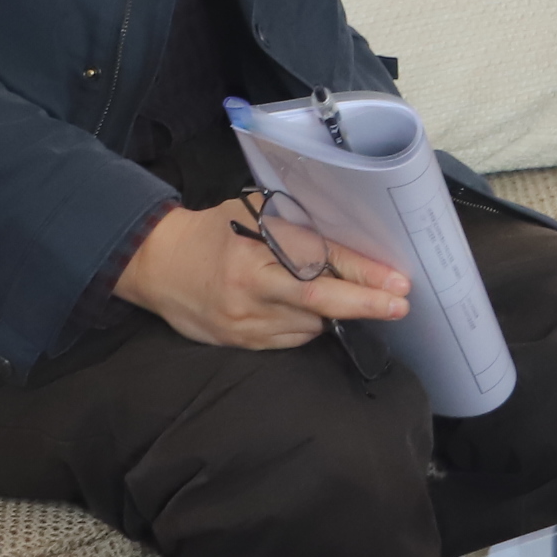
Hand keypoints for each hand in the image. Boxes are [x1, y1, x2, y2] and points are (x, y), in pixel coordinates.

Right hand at [112, 198, 406, 349]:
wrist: (157, 264)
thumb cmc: (216, 232)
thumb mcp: (258, 215)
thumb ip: (300, 230)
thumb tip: (357, 245)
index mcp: (256, 245)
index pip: (320, 260)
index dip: (363, 273)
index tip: (398, 282)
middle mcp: (250, 285)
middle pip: (318, 300)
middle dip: (364, 304)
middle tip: (399, 305)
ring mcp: (243, 319)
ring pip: (309, 325)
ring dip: (332, 314)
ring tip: (334, 295)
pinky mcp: (238, 341)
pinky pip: (289, 340)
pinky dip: (307, 326)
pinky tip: (302, 310)